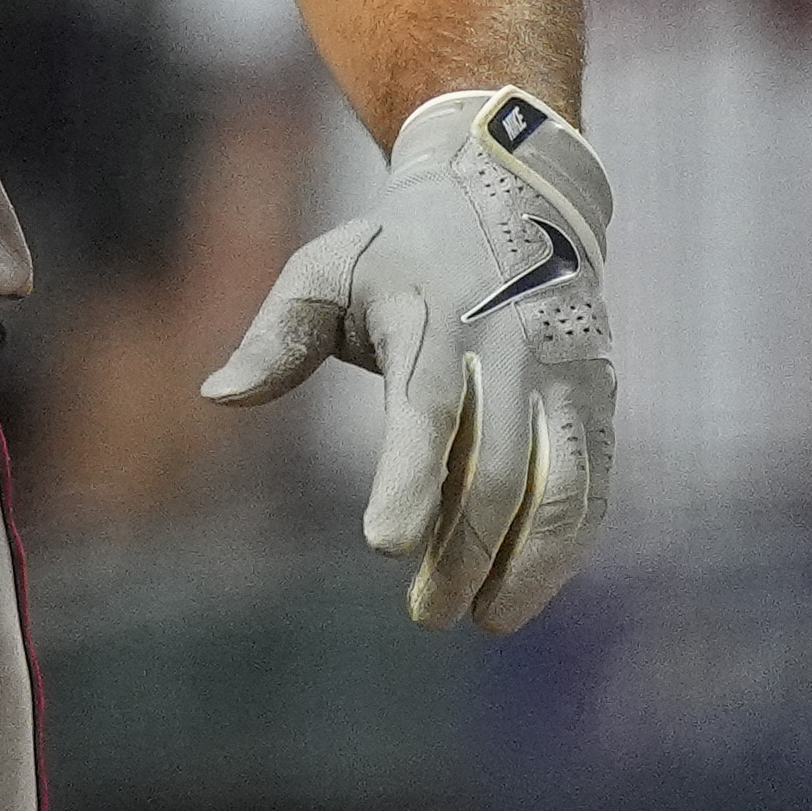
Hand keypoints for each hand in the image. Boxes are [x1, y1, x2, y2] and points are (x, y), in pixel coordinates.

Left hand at [202, 85, 614, 629]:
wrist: (511, 192)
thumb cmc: (397, 250)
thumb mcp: (325, 270)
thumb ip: (276, 337)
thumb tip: (214, 396)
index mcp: (432, 318)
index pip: (423, 409)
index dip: (407, 478)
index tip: (382, 546)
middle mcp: (508, 347)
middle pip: (492, 470)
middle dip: (460, 551)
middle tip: (426, 612)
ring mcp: (563, 373)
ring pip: (559, 487)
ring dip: (525, 564)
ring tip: (484, 619)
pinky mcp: (596, 396)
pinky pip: (592, 483)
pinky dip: (565, 544)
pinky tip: (527, 588)